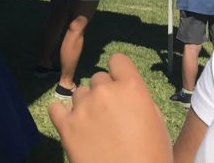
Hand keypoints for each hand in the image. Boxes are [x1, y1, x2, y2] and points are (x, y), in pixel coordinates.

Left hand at [49, 54, 171, 162]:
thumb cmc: (152, 157)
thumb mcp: (156, 123)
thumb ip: (138, 100)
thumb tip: (125, 92)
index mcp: (131, 89)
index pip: (118, 60)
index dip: (119, 73)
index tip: (120, 86)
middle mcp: (104, 92)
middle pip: (98, 79)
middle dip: (104, 93)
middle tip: (111, 117)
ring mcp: (82, 107)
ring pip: (80, 94)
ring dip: (86, 106)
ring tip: (96, 129)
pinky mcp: (65, 125)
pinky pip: (56, 108)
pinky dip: (63, 115)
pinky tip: (73, 127)